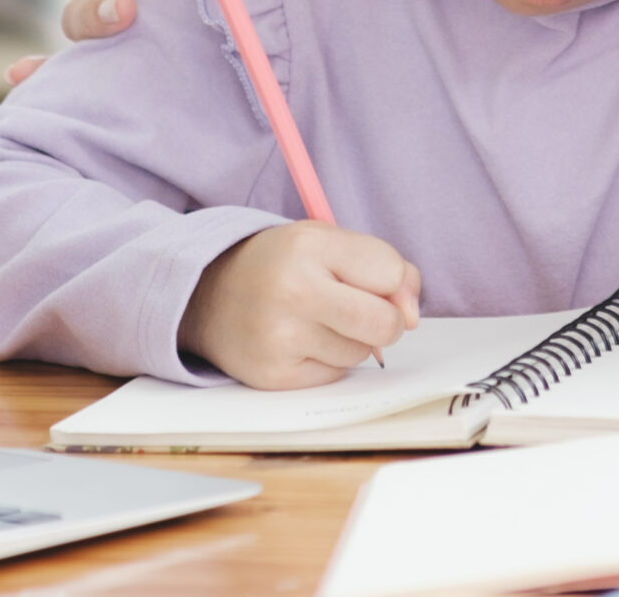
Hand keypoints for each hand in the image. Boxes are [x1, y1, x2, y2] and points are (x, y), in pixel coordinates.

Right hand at [179, 223, 423, 388]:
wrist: (206, 295)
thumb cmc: (280, 265)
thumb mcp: (327, 242)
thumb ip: (384, 266)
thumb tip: (412, 316)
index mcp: (309, 245)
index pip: (392, 273)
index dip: (395, 283)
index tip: (377, 283)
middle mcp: (293, 290)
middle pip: (384, 324)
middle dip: (387, 322)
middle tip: (361, 310)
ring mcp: (281, 338)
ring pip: (361, 353)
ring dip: (352, 340)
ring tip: (316, 320)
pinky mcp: (275, 376)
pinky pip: (335, 375)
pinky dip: (328, 361)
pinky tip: (300, 341)